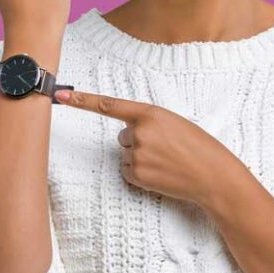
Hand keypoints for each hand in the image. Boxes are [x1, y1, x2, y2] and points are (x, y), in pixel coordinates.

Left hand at [54, 88, 242, 206]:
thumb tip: (127, 132)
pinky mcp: (138, 175)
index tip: (60, 96)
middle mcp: (139, 132)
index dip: (81, 100)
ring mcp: (137, 155)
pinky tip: (161, 174)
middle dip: (139, 141)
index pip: (109, 105)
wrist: (214, 176)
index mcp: (149, 113)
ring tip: (167, 162)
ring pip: (126, 154)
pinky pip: (128, 172)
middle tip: (165, 148)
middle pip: (122, 136)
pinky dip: (142, 174)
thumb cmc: (198, 146)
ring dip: (141, 158)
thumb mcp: (174, 122)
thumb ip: (148, 121)